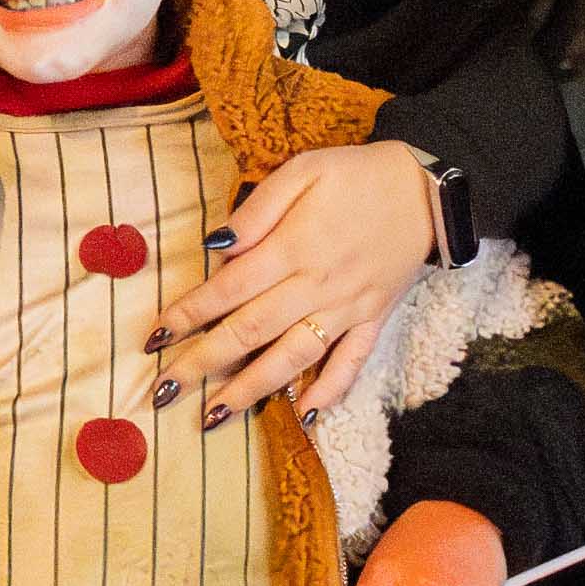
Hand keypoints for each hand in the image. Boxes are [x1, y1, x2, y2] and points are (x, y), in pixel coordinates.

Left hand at [154, 141, 439, 429]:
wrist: (428, 188)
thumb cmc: (356, 174)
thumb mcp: (304, 170)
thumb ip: (258, 210)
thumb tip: (216, 246)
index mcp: (294, 247)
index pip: (229, 289)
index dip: (189, 315)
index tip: (155, 338)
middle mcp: (317, 286)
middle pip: (251, 331)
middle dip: (204, 363)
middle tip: (165, 390)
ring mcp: (348, 308)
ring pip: (294, 357)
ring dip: (252, 389)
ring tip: (215, 414)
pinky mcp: (375, 319)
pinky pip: (352, 362)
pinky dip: (330, 390)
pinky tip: (304, 415)